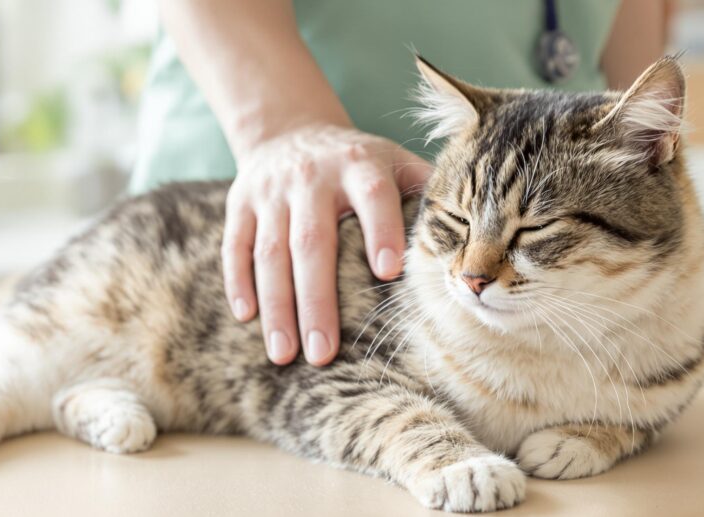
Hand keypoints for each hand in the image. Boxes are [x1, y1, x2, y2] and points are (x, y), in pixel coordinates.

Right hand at [222, 124, 432, 365]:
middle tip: (324, 354)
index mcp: (359, 164)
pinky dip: (238, 282)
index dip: (380, 230)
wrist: (288, 128)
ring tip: (285, 355)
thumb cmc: (357, 162)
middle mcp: (311, 176)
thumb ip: (425, 192)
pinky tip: (247, 319)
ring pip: (270, 254)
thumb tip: (468, 237)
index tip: (388, 274)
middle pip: (312, 242)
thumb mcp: (392, 162)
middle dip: (317, 301)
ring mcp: (270, 191)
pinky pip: (235, 246)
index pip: (373, 195)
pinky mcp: (240, 203)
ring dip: (277, 307)